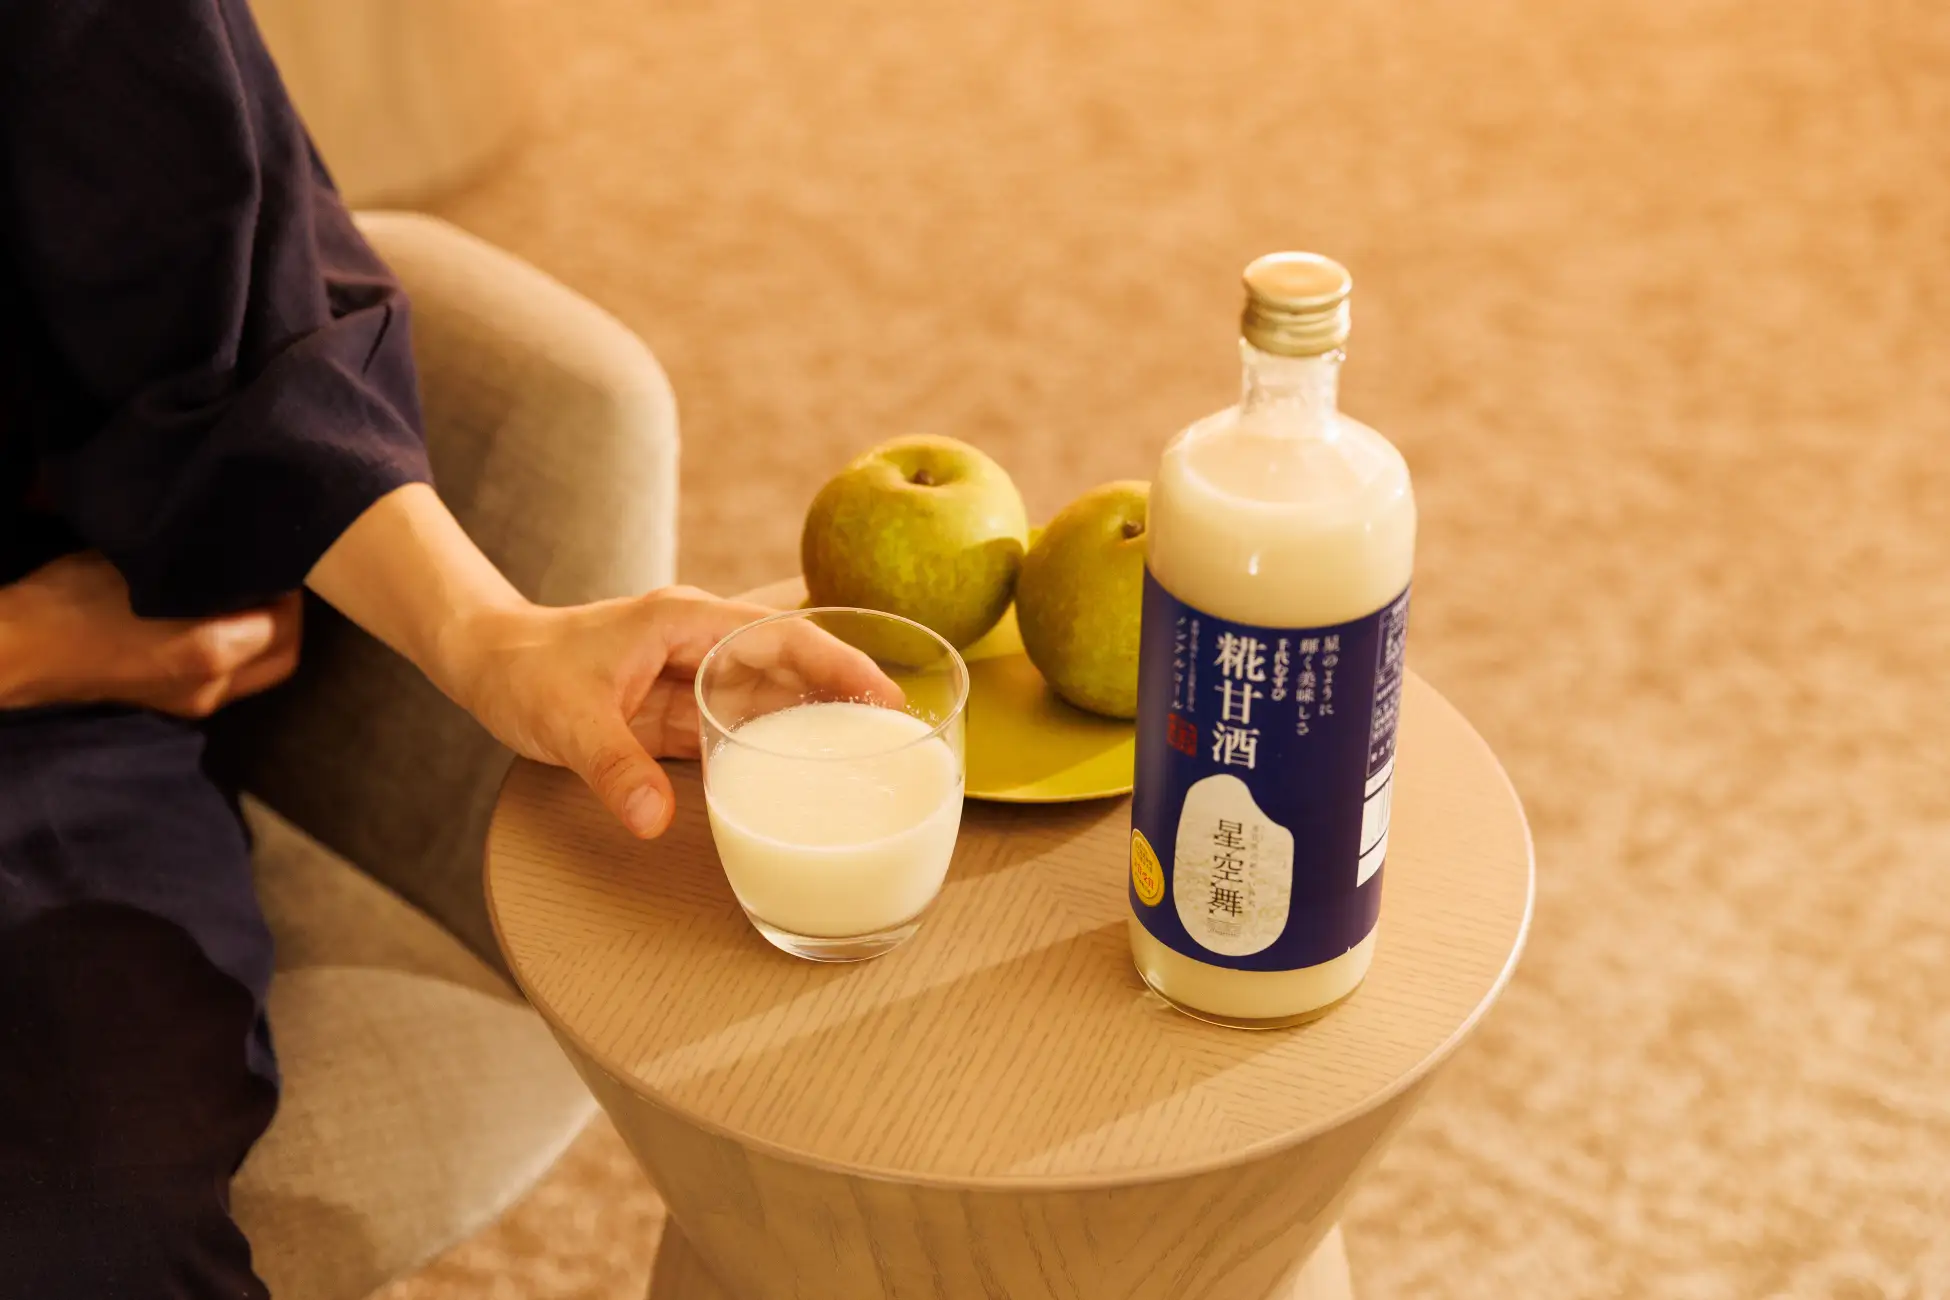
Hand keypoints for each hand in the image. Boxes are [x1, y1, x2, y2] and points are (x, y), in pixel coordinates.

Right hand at [0, 552, 301, 716]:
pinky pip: (233, 679)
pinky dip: (243, 652)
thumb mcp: (149, 569)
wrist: (21, 650)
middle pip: (285, 656)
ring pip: (261, 671)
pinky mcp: (176, 706)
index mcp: (212, 652)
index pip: (286, 623)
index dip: (289, 591)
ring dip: (267, 637)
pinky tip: (227, 621)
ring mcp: (195, 703)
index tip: (277, 562)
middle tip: (274, 581)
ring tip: (252, 597)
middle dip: (289, 619)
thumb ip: (207, 570)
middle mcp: (214, 687)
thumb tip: (245, 559)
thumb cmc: (76, 598)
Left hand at [440, 586, 898, 837]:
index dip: (838, 662)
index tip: (885, 695)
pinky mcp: (680, 709)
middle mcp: (700, 642)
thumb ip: (613, 769)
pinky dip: (779, 744)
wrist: (482, 661)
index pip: (782, 636)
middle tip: (903, 734)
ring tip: (875, 755)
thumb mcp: (564, 720)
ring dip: (819, 719)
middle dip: (847, 691)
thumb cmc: (522, 670)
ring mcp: (692, 675)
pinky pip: (743, 725)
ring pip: (773, 695)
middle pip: (791, 663)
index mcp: (686, 621)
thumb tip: (655, 820)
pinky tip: (812, 770)